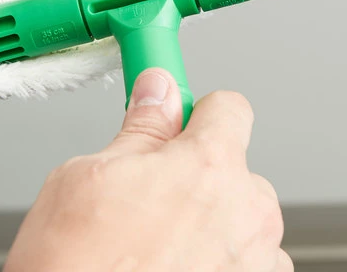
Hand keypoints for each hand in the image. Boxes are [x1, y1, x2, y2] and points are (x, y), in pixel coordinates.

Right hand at [4, 69, 291, 271]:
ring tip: (161, 248)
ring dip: (212, 223)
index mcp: (210, 166)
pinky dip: (221, 261)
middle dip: (199, 174)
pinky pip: (248, 259)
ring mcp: (258, 257)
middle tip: (154, 198)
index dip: (199, 112)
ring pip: (240, 215)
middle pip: (234, 166)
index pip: (229, 107)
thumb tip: (157, 92)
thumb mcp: (88, 179)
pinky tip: (178, 271)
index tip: (181, 119)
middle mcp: (248, 209)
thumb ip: (141, 129)